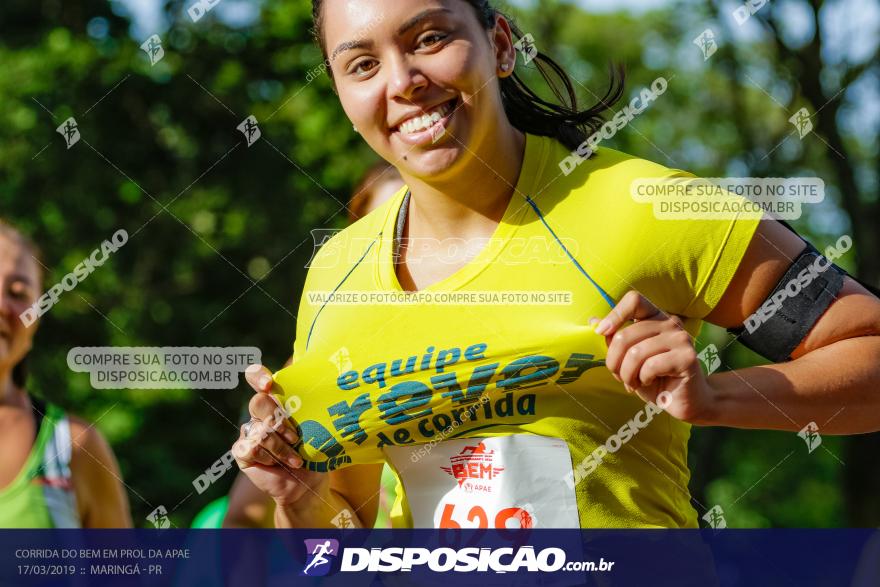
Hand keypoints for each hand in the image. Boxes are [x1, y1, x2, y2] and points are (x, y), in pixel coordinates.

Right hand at [232, 364, 326, 506]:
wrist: (307, 483)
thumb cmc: (314, 451)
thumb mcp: (315, 427)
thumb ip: (309, 409)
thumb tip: (322, 391)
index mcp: (277, 400)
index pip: (257, 377)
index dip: (258, 376)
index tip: (268, 384)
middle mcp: (260, 413)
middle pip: (258, 402)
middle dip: (278, 420)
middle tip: (294, 437)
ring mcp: (250, 431)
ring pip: (258, 430)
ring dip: (280, 446)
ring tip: (295, 459)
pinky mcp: (242, 451)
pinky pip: (250, 447)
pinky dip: (268, 457)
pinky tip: (277, 464)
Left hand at [594, 290, 714, 423]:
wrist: (685, 401)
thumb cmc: (654, 378)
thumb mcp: (629, 358)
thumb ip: (616, 339)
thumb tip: (594, 321)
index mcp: (656, 317)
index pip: (634, 300)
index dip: (615, 314)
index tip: (601, 332)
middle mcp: (670, 323)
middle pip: (625, 334)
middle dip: (614, 361)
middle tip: (619, 376)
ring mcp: (681, 338)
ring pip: (635, 353)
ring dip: (627, 374)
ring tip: (633, 383)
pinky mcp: (687, 357)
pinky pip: (650, 366)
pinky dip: (643, 379)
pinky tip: (649, 382)